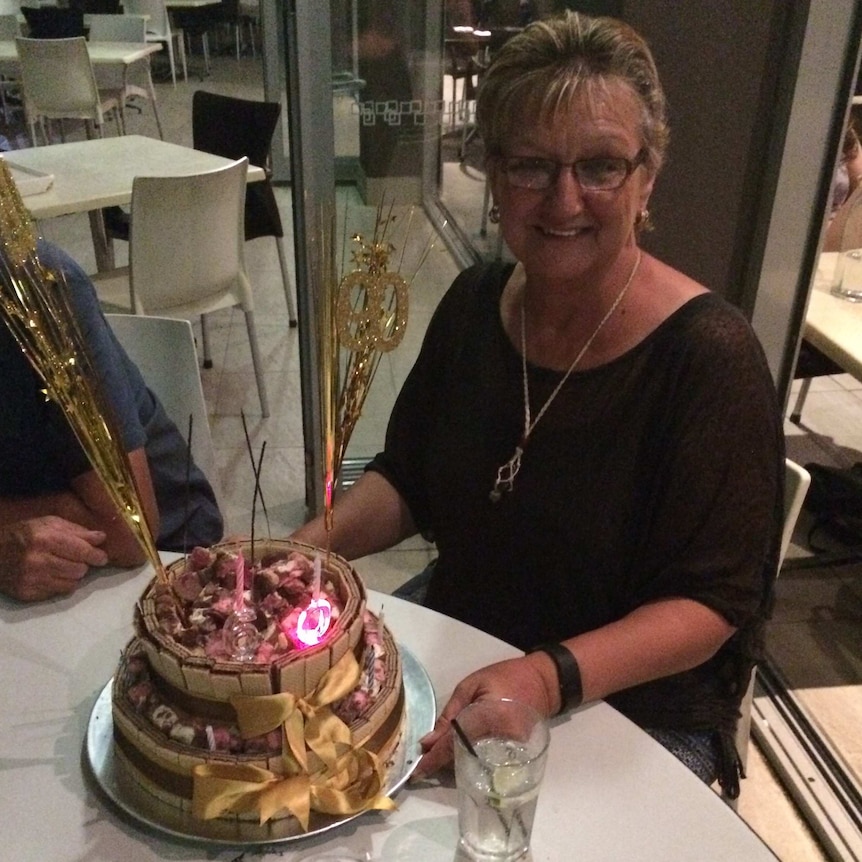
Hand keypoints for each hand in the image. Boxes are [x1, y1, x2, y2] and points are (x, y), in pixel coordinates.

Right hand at [0, 516, 107, 601]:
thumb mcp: (48, 524)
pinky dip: (61, 584)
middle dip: (83, 564)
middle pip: (80, 569)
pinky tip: (52, 575)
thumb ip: (77, 531)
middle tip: (77, 559)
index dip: (96, 555)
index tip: (102, 557)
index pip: (82, 552)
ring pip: (72, 583)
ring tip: (64, 566)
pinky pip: (59, 592)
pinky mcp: (28, 593)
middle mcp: (38, 560)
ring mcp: (32, 579)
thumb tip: (101, 538)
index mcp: (45, 539)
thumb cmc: (23, 534)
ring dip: (73, 575)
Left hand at [412, 653, 556, 778]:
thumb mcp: (470, 686)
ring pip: (476, 762)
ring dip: (456, 761)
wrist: (542, 681)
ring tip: (439, 759)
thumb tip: (428, 742)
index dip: (435, 758)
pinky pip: (489, 760)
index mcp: (488, 717)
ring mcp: (512, 749)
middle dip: (443, 760)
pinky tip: (461, 755)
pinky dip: (472, 758)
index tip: (418, 771)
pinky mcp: (518, 754)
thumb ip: (450, 714)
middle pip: (465, 756)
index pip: (455, 743)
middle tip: (425, 761)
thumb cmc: (503, 677)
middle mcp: (502, 738)